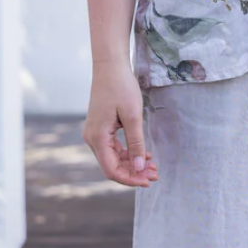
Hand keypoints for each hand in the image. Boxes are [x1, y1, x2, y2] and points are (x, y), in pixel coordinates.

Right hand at [83, 58, 158, 187]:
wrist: (110, 66)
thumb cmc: (121, 87)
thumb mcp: (132, 116)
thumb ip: (136, 143)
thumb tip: (140, 167)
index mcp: (97, 137)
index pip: (112, 170)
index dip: (130, 179)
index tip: (148, 180)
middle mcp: (92, 138)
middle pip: (112, 166)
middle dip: (134, 172)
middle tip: (156, 174)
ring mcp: (94, 133)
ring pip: (114, 158)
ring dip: (133, 164)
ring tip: (153, 166)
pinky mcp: (100, 128)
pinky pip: (113, 148)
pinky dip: (128, 153)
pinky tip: (144, 154)